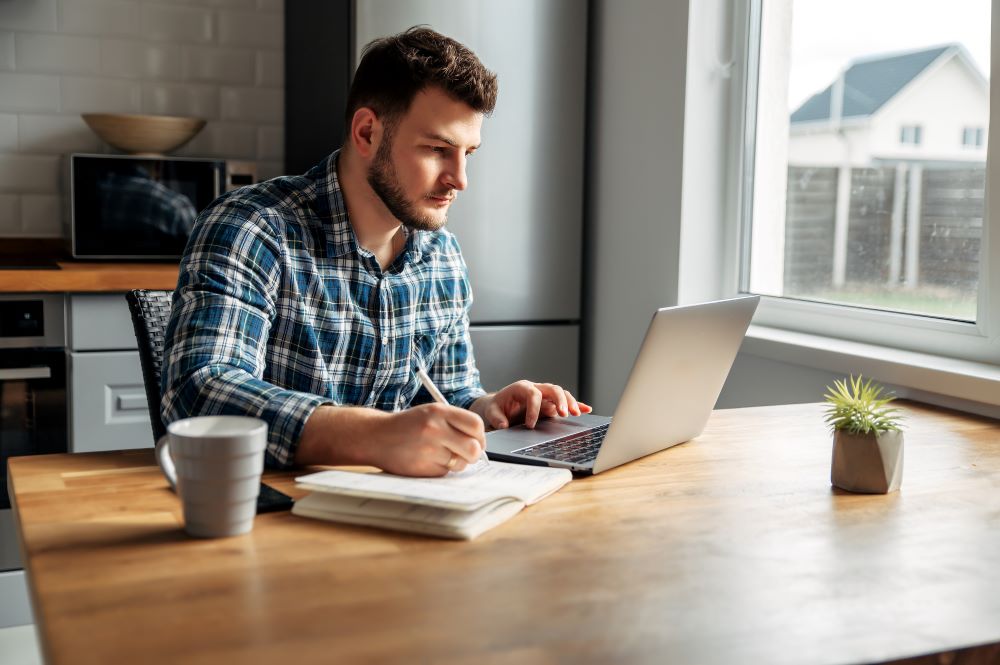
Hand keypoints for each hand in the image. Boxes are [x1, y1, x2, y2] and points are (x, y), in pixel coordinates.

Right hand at [371, 403, 485, 476]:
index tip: (477, 440)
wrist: (376, 437)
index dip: (480, 435)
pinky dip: (442, 469)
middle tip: (467, 453)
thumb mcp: (430, 412)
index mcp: (439, 412)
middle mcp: (435, 429)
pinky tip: (428, 460)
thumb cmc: (408, 425)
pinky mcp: (423, 468)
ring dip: (457, 462)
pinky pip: (445, 472)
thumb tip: (481, 444)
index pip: (476, 424)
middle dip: (474, 453)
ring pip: (461, 463)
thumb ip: (455, 423)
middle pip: (473, 448)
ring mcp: (428, 450)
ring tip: (441, 454)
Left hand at [474, 381, 591, 429]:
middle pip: (552, 388)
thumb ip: (496, 418)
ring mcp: (544, 395)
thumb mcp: (491, 411)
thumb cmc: (497, 407)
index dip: (533, 409)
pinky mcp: (550, 402)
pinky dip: (576, 404)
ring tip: (576, 414)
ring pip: (561, 393)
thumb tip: (503, 425)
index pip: (532, 394)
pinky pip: (565, 401)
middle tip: (563, 414)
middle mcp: (535, 388)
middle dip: (559, 400)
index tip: (530, 425)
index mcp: (521, 387)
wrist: (500, 405)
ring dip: (570, 402)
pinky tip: (586, 409)